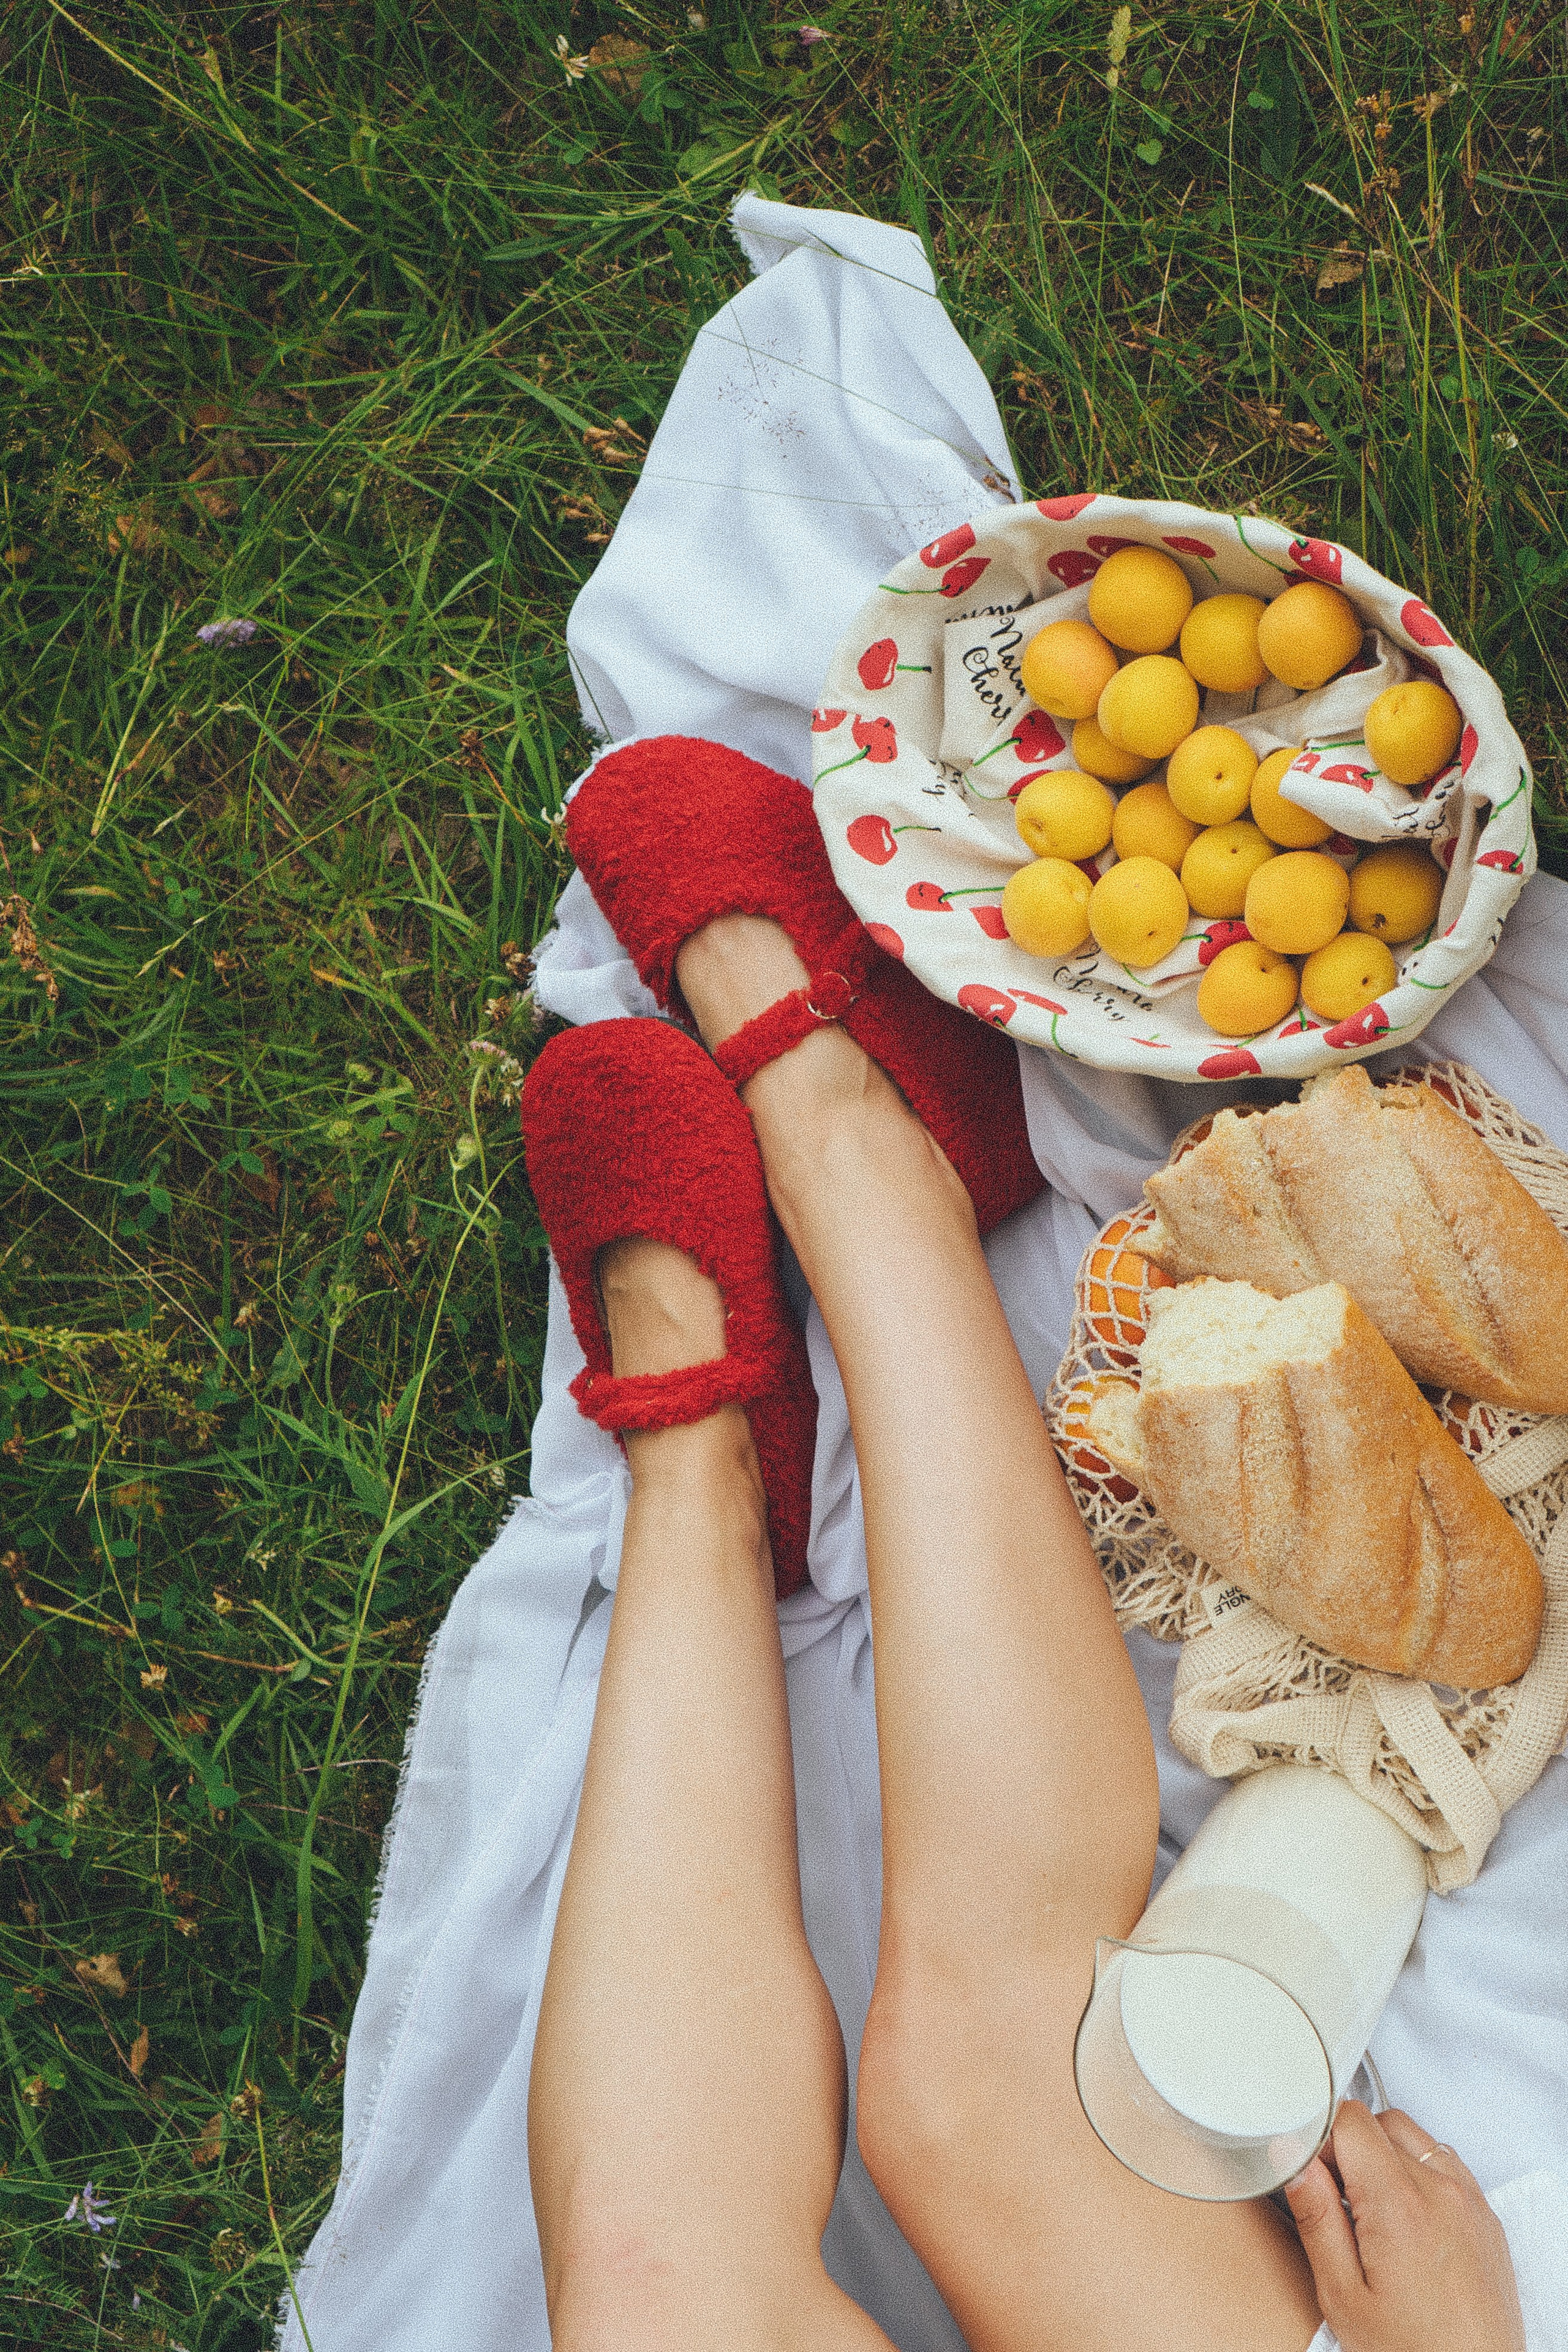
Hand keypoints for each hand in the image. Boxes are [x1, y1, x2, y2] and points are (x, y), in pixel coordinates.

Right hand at [1284, 2101, 1524, 2351]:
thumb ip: (1316, 2219)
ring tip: (1372, 2212)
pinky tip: (1406, 2220)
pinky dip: (1420, 2174)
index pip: (1351, 2121)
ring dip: (1386, 2156)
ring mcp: (1471, 2202)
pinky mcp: (1487, 2220)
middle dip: (1350, 2147)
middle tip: (1337, 2199)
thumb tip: (1293, 2160)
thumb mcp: (1344, 2296)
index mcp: (1400, 2204)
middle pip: (1381, 2123)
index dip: (1322, 2139)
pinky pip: (1447, 2165)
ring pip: (1415, 2138)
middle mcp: (1442, 2191)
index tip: (1312, 2172)